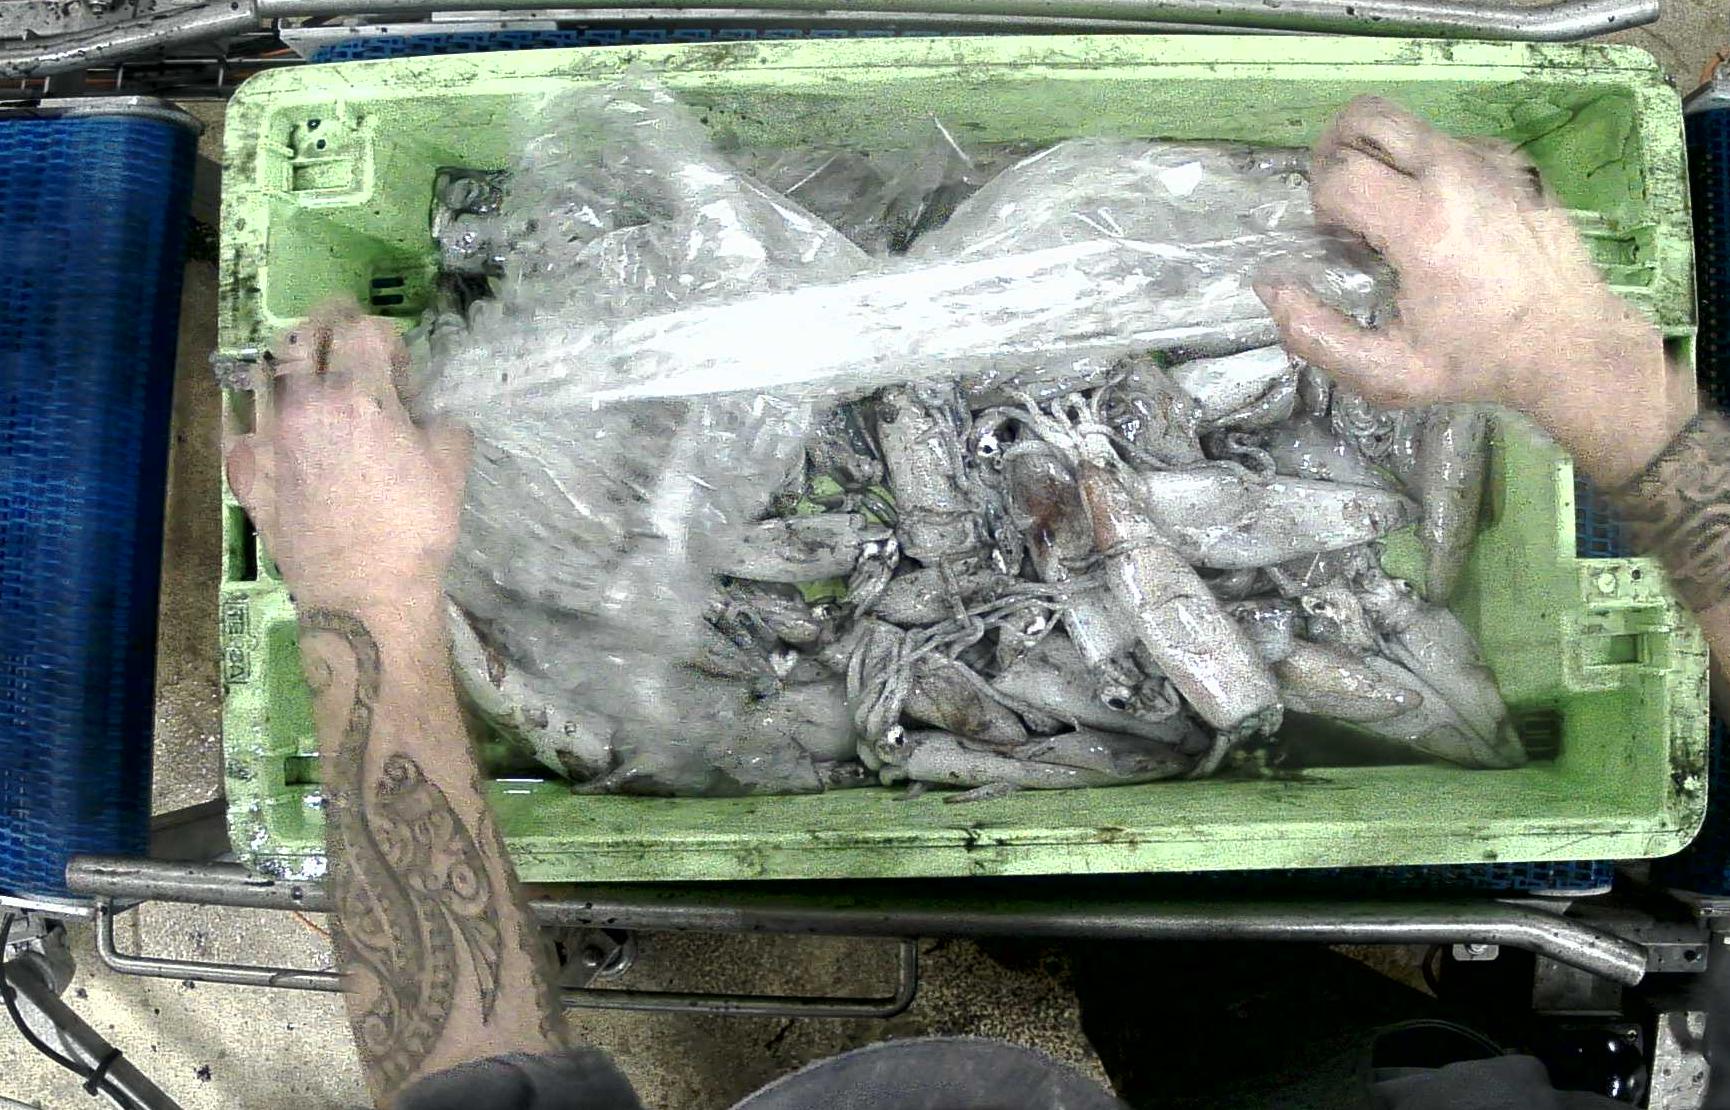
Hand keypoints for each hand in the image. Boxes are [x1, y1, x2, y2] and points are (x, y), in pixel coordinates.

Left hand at [225, 300, 469, 619]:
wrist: (363, 592)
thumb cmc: (415, 529)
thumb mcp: (452, 469)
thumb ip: (443, 427)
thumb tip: (430, 419)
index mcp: (360, 394)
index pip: (365, 329)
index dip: (388, 338)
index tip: (400, 367)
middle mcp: (304, 403)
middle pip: (307, 335)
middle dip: (331, 325)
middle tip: (347, 336)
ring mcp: (266, 435)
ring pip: (264, 371)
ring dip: (289, 362)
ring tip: (305, 374)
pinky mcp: (244, 470)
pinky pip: (232, 422)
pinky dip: (245, 409)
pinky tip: (258, 415)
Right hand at [1256, 96, 1685, 484]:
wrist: (1571, 344)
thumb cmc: (1477, 361)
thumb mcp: (1385, 373)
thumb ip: (1315, 335)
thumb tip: (1272, 289)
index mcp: (1423, 223)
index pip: (1339, 172)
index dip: (1321, 205)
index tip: (1339, 242)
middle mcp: (1455, 174)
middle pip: (1365, 117)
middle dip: (1335, 153)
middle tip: (1343, 200)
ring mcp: (1488, 159)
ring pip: (1404, 126)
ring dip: (1379, 160)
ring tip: (1389, 213)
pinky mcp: (1511, 160)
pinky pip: (1444, 143)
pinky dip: (1423, 170)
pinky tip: (1441, 221)